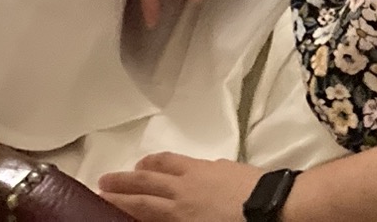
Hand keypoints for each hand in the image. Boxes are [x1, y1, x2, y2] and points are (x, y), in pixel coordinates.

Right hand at [100, 153, 263, 221]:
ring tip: (136, 167)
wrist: (277, 208)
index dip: (118, 201)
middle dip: (122, 181)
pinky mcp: (220, 165)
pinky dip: (175, 162)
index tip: (99, 196)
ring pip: (166, 164)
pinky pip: (189, 160)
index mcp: (178, 211)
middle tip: (104, 180)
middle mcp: (183, 188)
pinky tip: (176, 165)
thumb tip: (161, 217)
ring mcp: (202, 172)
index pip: (140, 205)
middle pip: (146, 182)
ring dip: (147, 165)